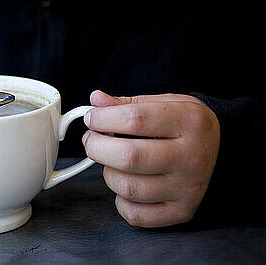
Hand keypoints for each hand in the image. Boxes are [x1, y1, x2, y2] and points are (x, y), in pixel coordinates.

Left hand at [82, 90, 219, 227]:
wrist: (223, 150)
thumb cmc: (185, 125)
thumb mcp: (164, 103)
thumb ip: (127, 103)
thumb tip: (96, 100)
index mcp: (189, 122)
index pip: (134, 119)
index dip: (102, 118)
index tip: (91, 117)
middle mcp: (192, 157)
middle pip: (128, 157)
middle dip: (96, 147)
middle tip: (91, 140)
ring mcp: (188, 188)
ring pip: (128, 188)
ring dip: (108, 173)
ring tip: (112, 161)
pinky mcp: (182, 211)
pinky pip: (136, 215)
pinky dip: (120, 201)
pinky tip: (126, 183)